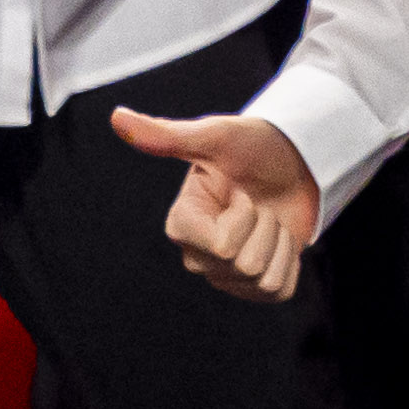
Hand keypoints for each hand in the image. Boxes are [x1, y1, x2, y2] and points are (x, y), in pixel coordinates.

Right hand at [109, 101, 320, 300]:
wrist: (293, 163)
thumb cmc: (251, 146)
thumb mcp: (214, 138)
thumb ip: (167, 136)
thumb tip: (116, 116)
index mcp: (181, 223)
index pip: (222, 248)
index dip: (245, 218)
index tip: (239, 190)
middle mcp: (197, 254)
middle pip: (244, 267)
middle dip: (265, 229)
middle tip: (257, 203)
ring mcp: (225, 274)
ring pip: (264, 282)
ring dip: (280, 244)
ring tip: (268, 219)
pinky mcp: (253, 287)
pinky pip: (279, 291)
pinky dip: (290, 263)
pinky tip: (278, 240)